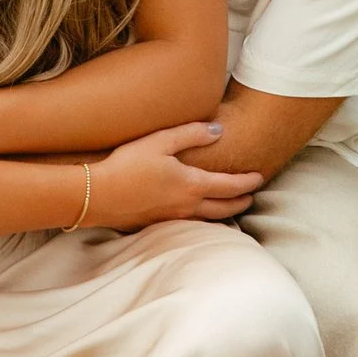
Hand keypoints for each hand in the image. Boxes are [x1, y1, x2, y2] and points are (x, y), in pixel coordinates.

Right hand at [87, 122, 263, 232]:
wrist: (98, 196)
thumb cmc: (128, 165)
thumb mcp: (160, 141)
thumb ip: (191, 134)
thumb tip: (218, 131)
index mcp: (192, 185)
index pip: (230, 186)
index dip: (247, 182)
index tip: (259, 177)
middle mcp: (188, 207)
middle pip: (225, 208)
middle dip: (241, 201)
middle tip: (251, 195)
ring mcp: (173, 220)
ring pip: (209, 220)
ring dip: (225, 213)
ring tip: (230, 207)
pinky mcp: (158, 225)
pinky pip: (191, 225)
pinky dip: (203, 220)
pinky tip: (197, 215)